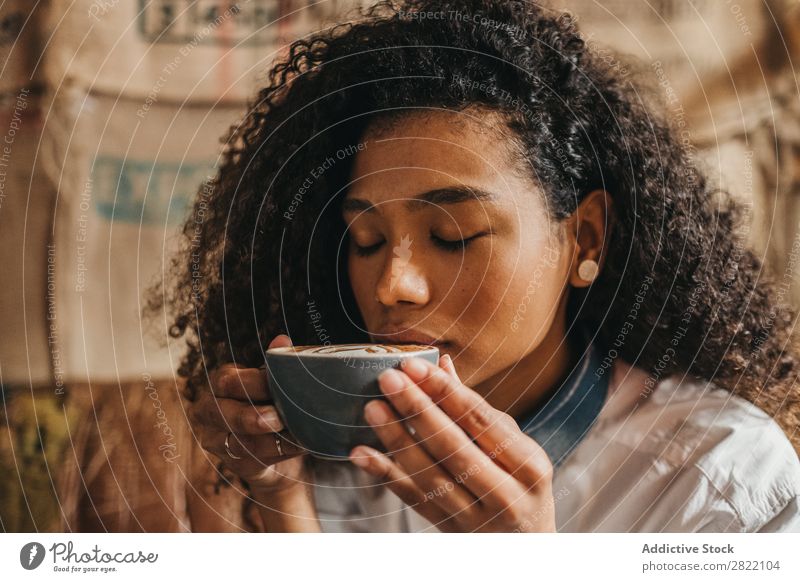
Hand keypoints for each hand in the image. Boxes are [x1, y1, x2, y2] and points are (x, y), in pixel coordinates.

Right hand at [191, 335, 307, 494]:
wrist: (273, 444)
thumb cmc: (271, 401)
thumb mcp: (271, 381)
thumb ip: (275, 364)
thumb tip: (282, 340)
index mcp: (220, 383)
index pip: (230, 382)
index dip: (256, 384)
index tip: (283, 383)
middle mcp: (210, 411)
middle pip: (225, 413)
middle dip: (252, 417)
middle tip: (278, 418)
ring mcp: (217, 441)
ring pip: (242, 442)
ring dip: (274, 439)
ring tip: (301, 434)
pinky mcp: (235, 464)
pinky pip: (257, 460)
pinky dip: (283, 453)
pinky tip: (302, 446)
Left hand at [349, 355, 555, 531]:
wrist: (527, 545)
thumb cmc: (520, 483)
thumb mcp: (514, 445)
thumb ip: (475, 408)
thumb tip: (442, 363)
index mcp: (529, 466)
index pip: (481, 421)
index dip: (446, 391)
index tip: (415, 365)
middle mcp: (506, 495)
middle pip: (454, 447)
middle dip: (418, 409)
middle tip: (389, 379)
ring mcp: (476, 518)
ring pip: (430, 475)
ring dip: (397, 439)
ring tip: (373, 408)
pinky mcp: (449, 531)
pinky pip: (412, 499)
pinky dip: (385, 475)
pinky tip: (362, 452)